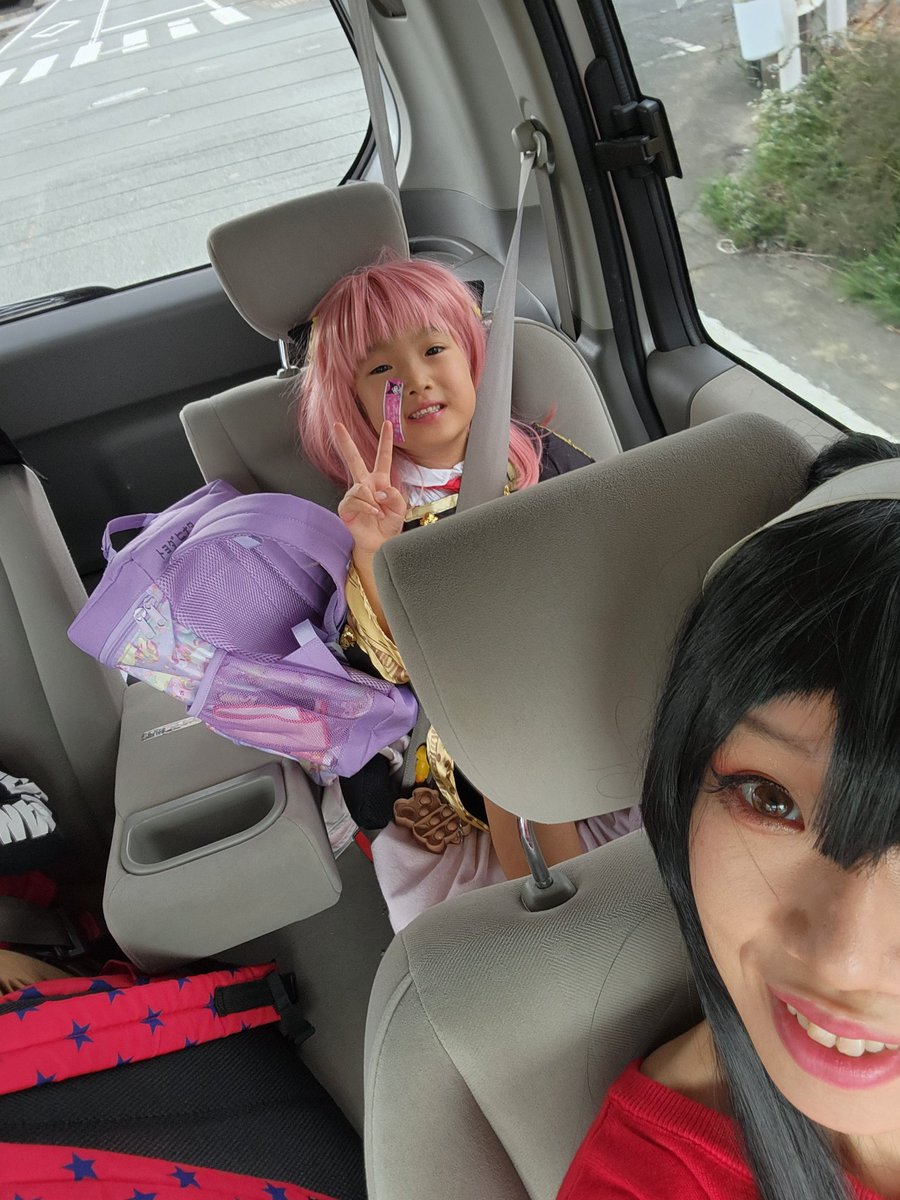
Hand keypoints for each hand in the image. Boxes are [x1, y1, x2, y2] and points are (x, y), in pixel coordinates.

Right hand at [334, 421, 406, 558]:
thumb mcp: (400, 508)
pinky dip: (367, 507)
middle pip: (353, 459)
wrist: (380, 542)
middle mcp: (365, 484)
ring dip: (373, 501)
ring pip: (361, 488)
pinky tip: (373, 514)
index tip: (387, 423)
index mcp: (380, 481)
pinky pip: (356, 500)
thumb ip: (394, 495)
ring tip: (378, 512)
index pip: (383, 457)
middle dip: (345, 442)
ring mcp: (354, 495)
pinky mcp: (346, 506)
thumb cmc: (389, 525)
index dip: (386, 441)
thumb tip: (378, 491)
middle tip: (337, 425)